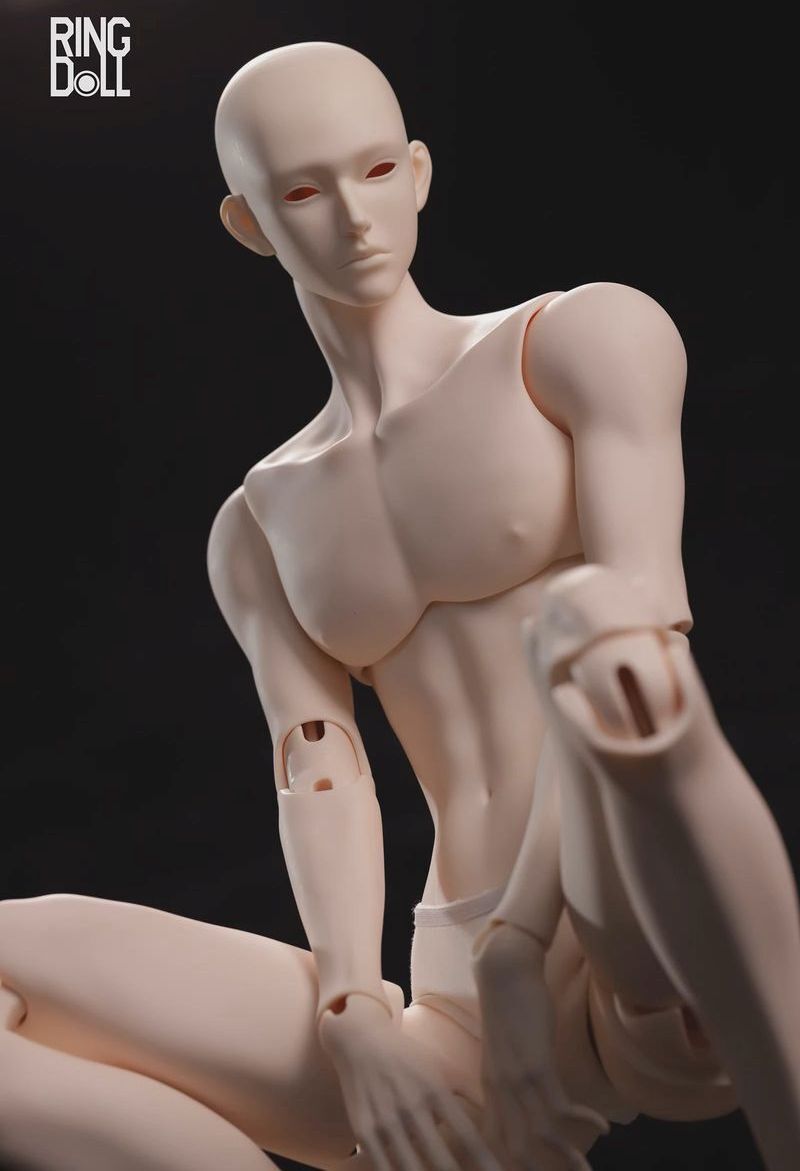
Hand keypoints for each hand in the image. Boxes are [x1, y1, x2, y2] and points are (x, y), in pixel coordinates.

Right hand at [319, 993, 503, 1170]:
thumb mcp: (441, 1068)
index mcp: (436, 1091)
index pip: (467, 1136)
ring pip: (412, 1169)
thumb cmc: (408, 1057)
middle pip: (442, 1161)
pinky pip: (385, 1168)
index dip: (485, 1161)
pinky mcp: (364, 1133)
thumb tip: (502, 1113)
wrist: (361, 1042)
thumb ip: (471, 1091)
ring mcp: (386, 1122)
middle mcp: (412, 1107)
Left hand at [472, 924, 608, 1170]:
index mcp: (491, 1090)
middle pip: (517, 1149)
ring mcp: (516, 1080)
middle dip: (543, 1170)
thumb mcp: (508, 1052)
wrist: (504, 971)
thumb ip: (515, 1079)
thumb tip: (533, 1100)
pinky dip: (581, 1120)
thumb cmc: (510, 1007)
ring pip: (540, 1134)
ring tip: (586, 1169)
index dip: (515, 1165)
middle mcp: (499, 1091)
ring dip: (567, 1155)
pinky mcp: (536, 1064)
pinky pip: (558, 1106)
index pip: (497, 1143)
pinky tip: (601, 1126)